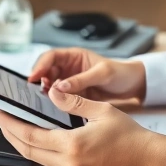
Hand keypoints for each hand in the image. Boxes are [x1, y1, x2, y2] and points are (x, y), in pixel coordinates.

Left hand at [0, 86, 165, 165]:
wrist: (144, 156)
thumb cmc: (128, 134)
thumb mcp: (100, 110)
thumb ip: (73, 100)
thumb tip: (52, 92)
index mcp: (73, 146)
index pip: (30, 135)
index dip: (10, 124)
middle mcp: (69, 164)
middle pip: (27, 150)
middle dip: (9, 133)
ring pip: (36, 159)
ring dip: (22, 142)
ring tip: (12, 126)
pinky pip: (49, 164)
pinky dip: (37, 150)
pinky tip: (34, 139)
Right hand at [28, 48, 145, 101]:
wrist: (133, 85)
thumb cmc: (120, 72)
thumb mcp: (102, 73)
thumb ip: (81, 79)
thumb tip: (59, 87)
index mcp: (74, 56)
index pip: (50, 57)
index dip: (39, 66)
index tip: (33, 78)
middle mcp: (69, 68)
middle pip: (46, 72)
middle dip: (40, 82)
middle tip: (37, 93)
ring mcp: (70, 82)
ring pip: (51, 87)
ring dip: (47, 94)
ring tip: (45, 102)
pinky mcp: (74, 96)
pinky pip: (60, 99)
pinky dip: (56, 103)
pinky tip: (55, 109)